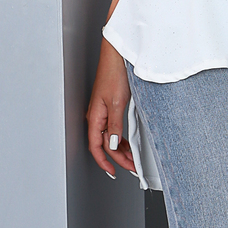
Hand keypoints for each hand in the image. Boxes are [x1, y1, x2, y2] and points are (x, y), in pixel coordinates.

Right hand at [87, 38, 136, 178]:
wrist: (117, 55)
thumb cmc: (114, 74)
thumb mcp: (117, 104)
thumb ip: (114, 126)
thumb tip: (111, 144)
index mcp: (95, 117)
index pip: (96, 147)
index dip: (105, 162)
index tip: (113, 172)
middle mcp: (97, 115)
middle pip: (104, 144)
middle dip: (117, 158)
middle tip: (131, 167)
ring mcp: (103, 111)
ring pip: (109, 137)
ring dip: (120, 149)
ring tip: (132, 157)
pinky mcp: (110, 106)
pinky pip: (113, 128)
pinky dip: (120, 137)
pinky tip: (129, 142)